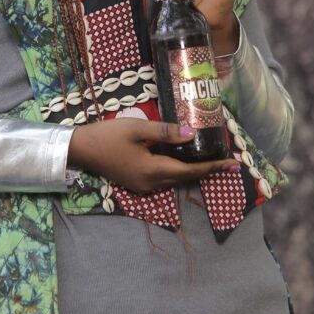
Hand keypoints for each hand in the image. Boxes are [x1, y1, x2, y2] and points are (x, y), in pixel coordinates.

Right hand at [67, 118, 239, 193]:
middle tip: (228, 161)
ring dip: (193, 170)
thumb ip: (165, 132)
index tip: (233, 164)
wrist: (80, 149)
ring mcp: (143, 186)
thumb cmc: (107, 136)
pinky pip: (164, 178)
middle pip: (185, 177)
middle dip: (208, 169)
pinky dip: (178, 170)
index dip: (213, 166)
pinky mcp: (137, 182)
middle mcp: (151, 183)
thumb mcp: (137, 128)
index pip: (190, 169)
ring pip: (175, 179)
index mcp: (153, 170)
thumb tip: (192, 133)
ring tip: (211, 159)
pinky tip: (184, 159)